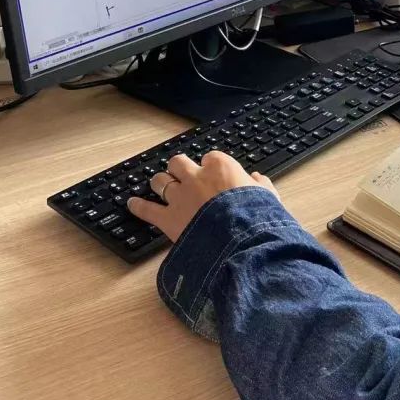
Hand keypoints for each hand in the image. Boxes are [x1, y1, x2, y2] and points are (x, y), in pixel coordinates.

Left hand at [127, 151, 279, 242]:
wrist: (239, 241)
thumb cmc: (256, 218)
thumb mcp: (267, 198)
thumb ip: (260, 186)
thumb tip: (257, 179)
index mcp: (221, 167)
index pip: (211, 157)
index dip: (211, 166)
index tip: (214, 174)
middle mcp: (197, 177)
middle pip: (179, 162)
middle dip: (180, 168)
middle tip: (182, 175)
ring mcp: (179, 196)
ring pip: (160, 181)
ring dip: (160, 183)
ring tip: (160, 185)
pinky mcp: (167, 218)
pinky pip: (146, 209)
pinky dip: (138, 207)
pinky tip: (131, 204)